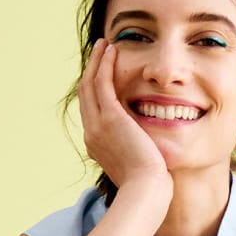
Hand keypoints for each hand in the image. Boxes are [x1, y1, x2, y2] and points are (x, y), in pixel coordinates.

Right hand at [79, 39, 172, 202]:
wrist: (146, 191)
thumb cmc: (149, 186)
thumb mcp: (138, 167)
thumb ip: (137, 154)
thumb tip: (147, 152)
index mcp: (96, 145)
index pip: (91, 111)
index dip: (95, 90)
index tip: (103, 74)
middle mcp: (91, 133)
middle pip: (85, 94)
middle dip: (91, 70)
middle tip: (100, 52)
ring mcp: (97, 125)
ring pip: (89, 84)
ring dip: (96, 61)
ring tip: (104, 44)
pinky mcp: (110, 118)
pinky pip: (101, 83)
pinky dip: (104, 64)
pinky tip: (111, 50)